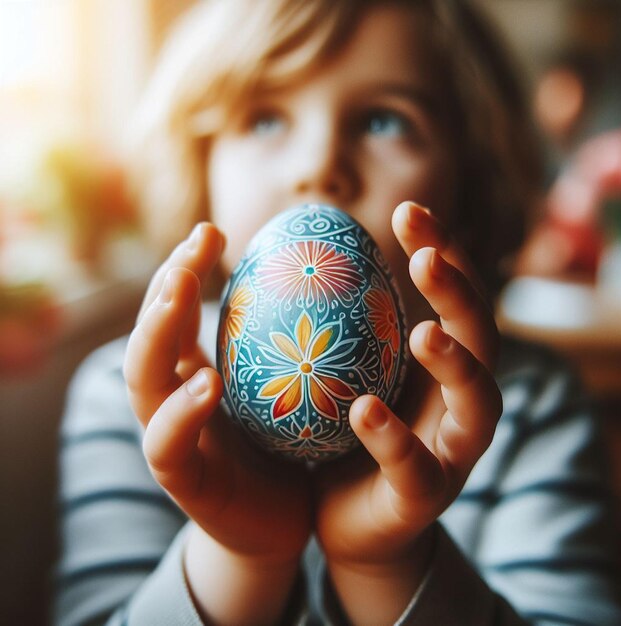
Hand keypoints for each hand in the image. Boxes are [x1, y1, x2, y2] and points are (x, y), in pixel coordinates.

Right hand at [123, 223, 311, 623]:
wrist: (279, 521)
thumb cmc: (285, 445)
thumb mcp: (282, 384)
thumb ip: (282, 339)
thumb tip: (315, 277)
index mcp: (194, 371)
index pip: (177, 310)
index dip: (185, 267)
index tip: (213, 230)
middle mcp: (173, 398)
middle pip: (150, 333)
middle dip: (166, 285)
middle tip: (195, 246)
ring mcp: (170, 438)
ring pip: (143, 381)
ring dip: (156, 333)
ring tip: (179, 292)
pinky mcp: (182, 482)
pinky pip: (168, 444)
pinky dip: (182, 411)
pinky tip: (208, 382)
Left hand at [313, 202, 501, 623]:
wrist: (349, 518)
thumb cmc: (350, 434)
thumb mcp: (353, 370)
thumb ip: (348, 324)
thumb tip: (311, 257)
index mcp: (440, 364)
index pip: (453, 297)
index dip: (443, 252)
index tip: (410, 212)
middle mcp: (459, 401)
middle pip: (482, 338)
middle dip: (461, 294)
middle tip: (426, 257)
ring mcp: (450, 450)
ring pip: (479, 405)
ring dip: (458, 365)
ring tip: (425, 333)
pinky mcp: (424, 497)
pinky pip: (416, 467)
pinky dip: (393, 438)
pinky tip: (364, 411)